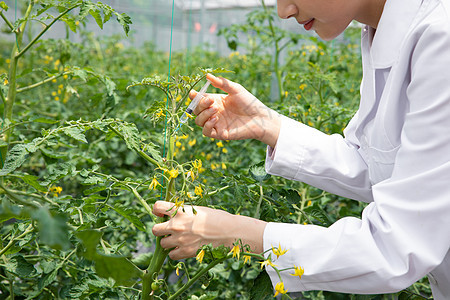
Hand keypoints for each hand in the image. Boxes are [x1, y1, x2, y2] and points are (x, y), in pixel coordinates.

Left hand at [152, 201, 266, 259]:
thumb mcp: (198, 209)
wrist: (228, 231)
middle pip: (155, 230)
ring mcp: (180, 239)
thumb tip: (172, 215)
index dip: (157, 211)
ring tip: (179, 240)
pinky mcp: (186, 251)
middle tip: (169, 230)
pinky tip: (184, 248)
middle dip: (160, 230)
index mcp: (180, 210)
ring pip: (162, 244)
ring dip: (168, 242)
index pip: (157, 207)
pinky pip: (172, 255)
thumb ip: (183, 212)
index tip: (161, 213)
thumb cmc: (216, 217)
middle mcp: (176, 225)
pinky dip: (176, 252)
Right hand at [192, 74, 280, 147]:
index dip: (194, 97)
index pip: (199, 99)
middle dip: (200, 105)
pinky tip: (216, 119)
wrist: (260, 117)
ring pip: (198, 121)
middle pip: (196, 110)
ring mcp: (216, 124)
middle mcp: (213, 112)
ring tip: (215, 109)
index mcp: (215, 101)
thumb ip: (221, 83)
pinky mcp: (220, 134)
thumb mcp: (235, 89)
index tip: (194, 93)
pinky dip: (207, 125)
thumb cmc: (249, 102)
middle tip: (211, 101)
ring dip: (203, 115)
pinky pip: (206, 132)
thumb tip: (207, 75)